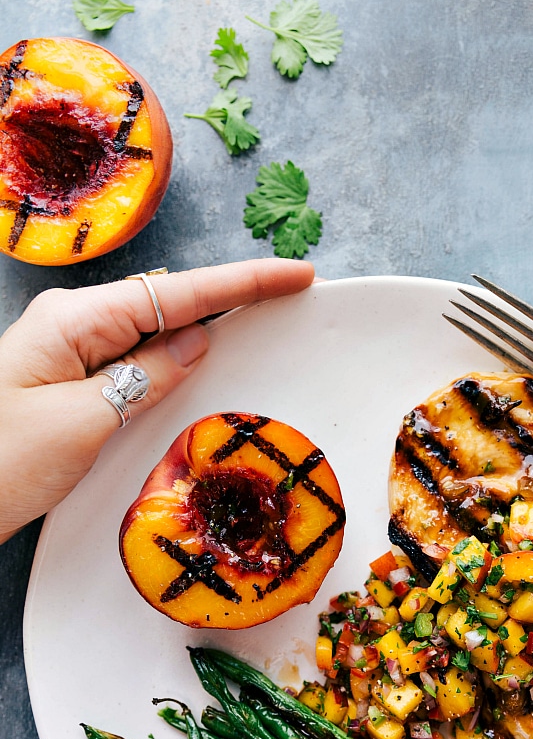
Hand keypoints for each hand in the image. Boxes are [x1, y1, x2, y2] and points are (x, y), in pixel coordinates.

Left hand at [0, 258, 313, 543]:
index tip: (296, 274)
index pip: (175, 293)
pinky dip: (175, 356)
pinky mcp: (71, 380)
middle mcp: (73, 324)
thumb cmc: (1, 464)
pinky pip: (135, 358)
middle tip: (292, 291)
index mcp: (75, 320)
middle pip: (169, 299)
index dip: (243, 283)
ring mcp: (71, 351)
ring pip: (154, 328)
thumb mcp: (83, 424)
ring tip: (263, 316)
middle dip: (231, 293)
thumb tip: (195, 343)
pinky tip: (202, 357)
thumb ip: (145, 378)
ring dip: (207, 322)